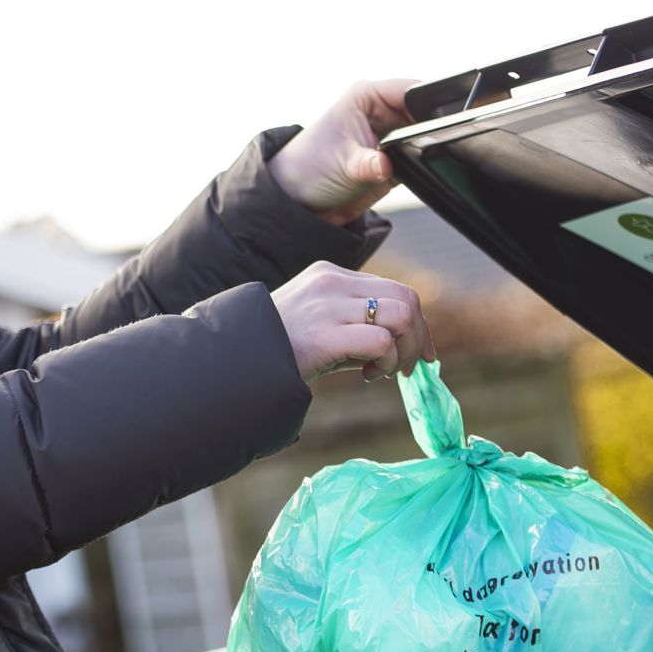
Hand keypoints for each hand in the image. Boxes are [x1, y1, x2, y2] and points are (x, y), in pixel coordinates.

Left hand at [268, 78, 416, 226]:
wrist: (303, 201)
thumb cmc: (311, 168)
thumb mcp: (342, 164)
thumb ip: (368, 164)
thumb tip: (388, 165)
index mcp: (368, 96)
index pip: (410, 90)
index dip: (430, 102)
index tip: (443, 120)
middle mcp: (382, 112)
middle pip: (423, 113)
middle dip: (429, 130)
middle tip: (422, 149)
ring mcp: (389, 136)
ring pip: (424, 136)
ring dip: (423, 149)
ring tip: (408, 163)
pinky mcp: (395, 159)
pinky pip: (418, 158)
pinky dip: (420, 166)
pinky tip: (409, 174)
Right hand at [272, 261, 435, 383]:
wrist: (233, 362)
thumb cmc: (277, 350)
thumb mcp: (321, 327)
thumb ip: (358, 329)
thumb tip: (406, 350)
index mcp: (331, 275)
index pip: (396, 289)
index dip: (417, 324)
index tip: (419, 354)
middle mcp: (333, 282)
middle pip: (407, 298)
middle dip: (418, 338)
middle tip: (405, 368)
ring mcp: (328, 305)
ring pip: (402, 315)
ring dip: (404, 350)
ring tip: (382, 371)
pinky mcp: (324, 334)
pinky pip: (381, 341)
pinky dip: (386, 362)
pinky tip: (367, 375)